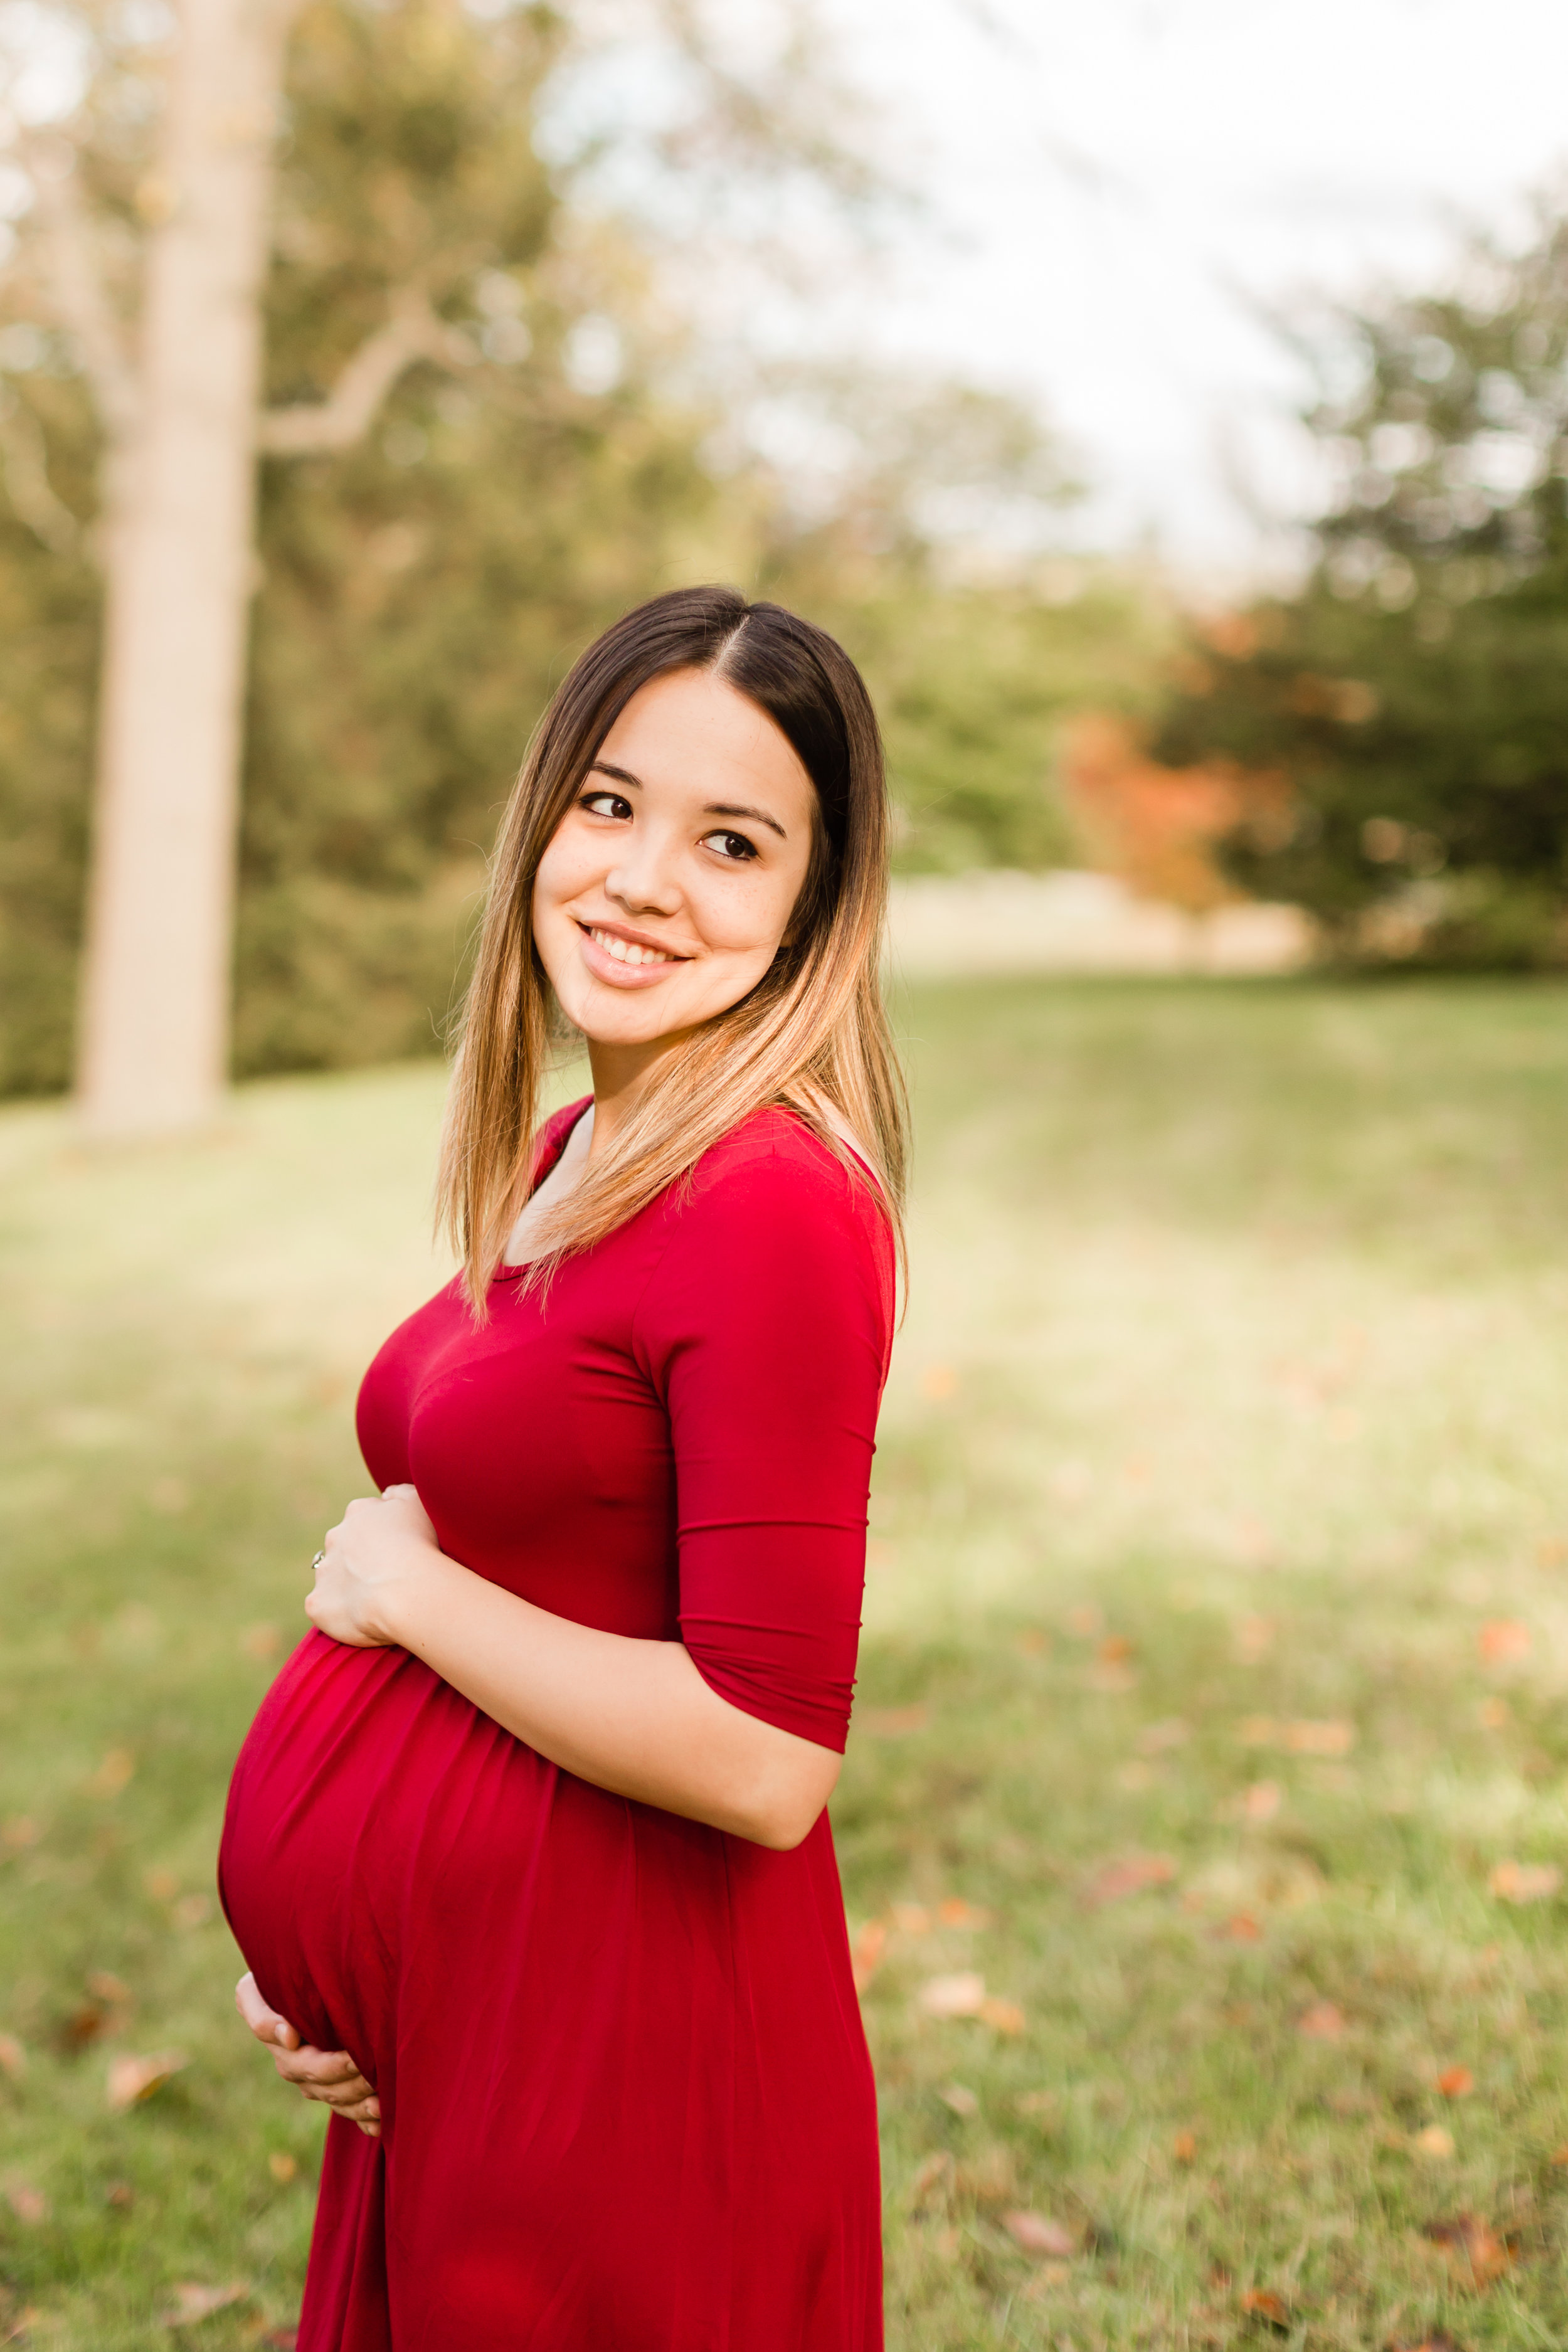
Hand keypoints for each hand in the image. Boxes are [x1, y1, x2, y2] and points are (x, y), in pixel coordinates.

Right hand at [235, 1971, 380, 2138]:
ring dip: (358, 2106)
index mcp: (280, 2043)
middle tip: (378, 2075)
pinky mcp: (330, 2085)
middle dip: (352, 2083)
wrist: (296, 1979)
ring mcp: (311, 2079)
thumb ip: (262, 2014)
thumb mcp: (254, 1988)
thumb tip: (288, 2038)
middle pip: (325, 2084)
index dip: (330, 2066)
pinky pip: (345, 2110)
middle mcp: (294, 2064)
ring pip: (336, 2099)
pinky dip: (362, 2120)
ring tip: (382, 2105)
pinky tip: (380, 2124)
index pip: (304, 2063)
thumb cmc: (280, 1972)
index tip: (356, 2059)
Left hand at [306, 1482, 448, 1648]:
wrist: (404, 1591)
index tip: (400, 1549)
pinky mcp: (317, 1603)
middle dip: (360, 1558)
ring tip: (377, 1600)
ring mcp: (324, 1571)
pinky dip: (338, 1613)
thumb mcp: (420, 1502)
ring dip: (349, 1584)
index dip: (382, 1535)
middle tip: (389, 1575)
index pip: (365, 1519)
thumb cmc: (419, 1545)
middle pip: (345, 1546)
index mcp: (358, 1512)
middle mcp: (335, 1537)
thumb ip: (400, 1493)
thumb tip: (386, 1494)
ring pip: (332, 1576)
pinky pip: (323, 1608)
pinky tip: (361, 1619)